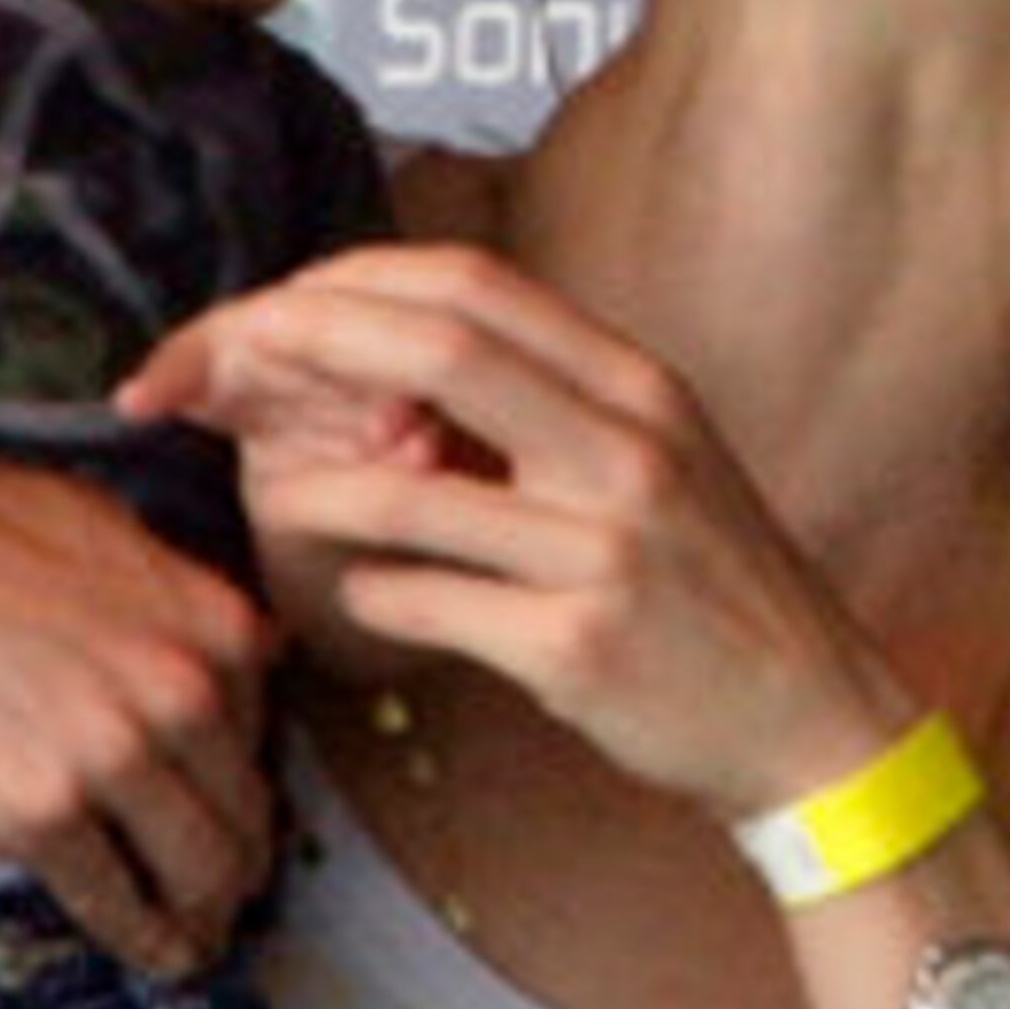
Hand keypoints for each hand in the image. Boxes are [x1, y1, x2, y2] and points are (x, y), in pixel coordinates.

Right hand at [0, 414, 279, 971]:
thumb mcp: (108, 529)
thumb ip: (182, 595)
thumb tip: (251, 645)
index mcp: (212, 624)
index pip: (265, 735)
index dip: (245, 783)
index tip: (231, 816)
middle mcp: (182, 694)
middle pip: (247, 816)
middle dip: (243, 866)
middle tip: (231, 896)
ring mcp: (112, 759)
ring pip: (200, 873)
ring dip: (209, 918)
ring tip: (202, 941)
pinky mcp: (37, 815)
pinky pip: (117, 902)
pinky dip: (147, 941)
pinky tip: (159, 958)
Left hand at [120, 244, 914, 816]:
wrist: (814, 725)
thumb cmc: (708, 591)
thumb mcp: (652, 462)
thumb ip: (543, 404)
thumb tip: (387, 363)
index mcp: (634, 383)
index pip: (466, 284)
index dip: (343, 283)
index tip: (260, 311)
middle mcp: (627, 446)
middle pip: (432, 349)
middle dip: (293, 346)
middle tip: (195, 373)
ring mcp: (606, 547)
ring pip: (410, 492)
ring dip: (315, 492)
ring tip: (271, 497)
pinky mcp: (580, 647)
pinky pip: (429, 606)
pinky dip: (369, 595)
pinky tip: (355, 596)